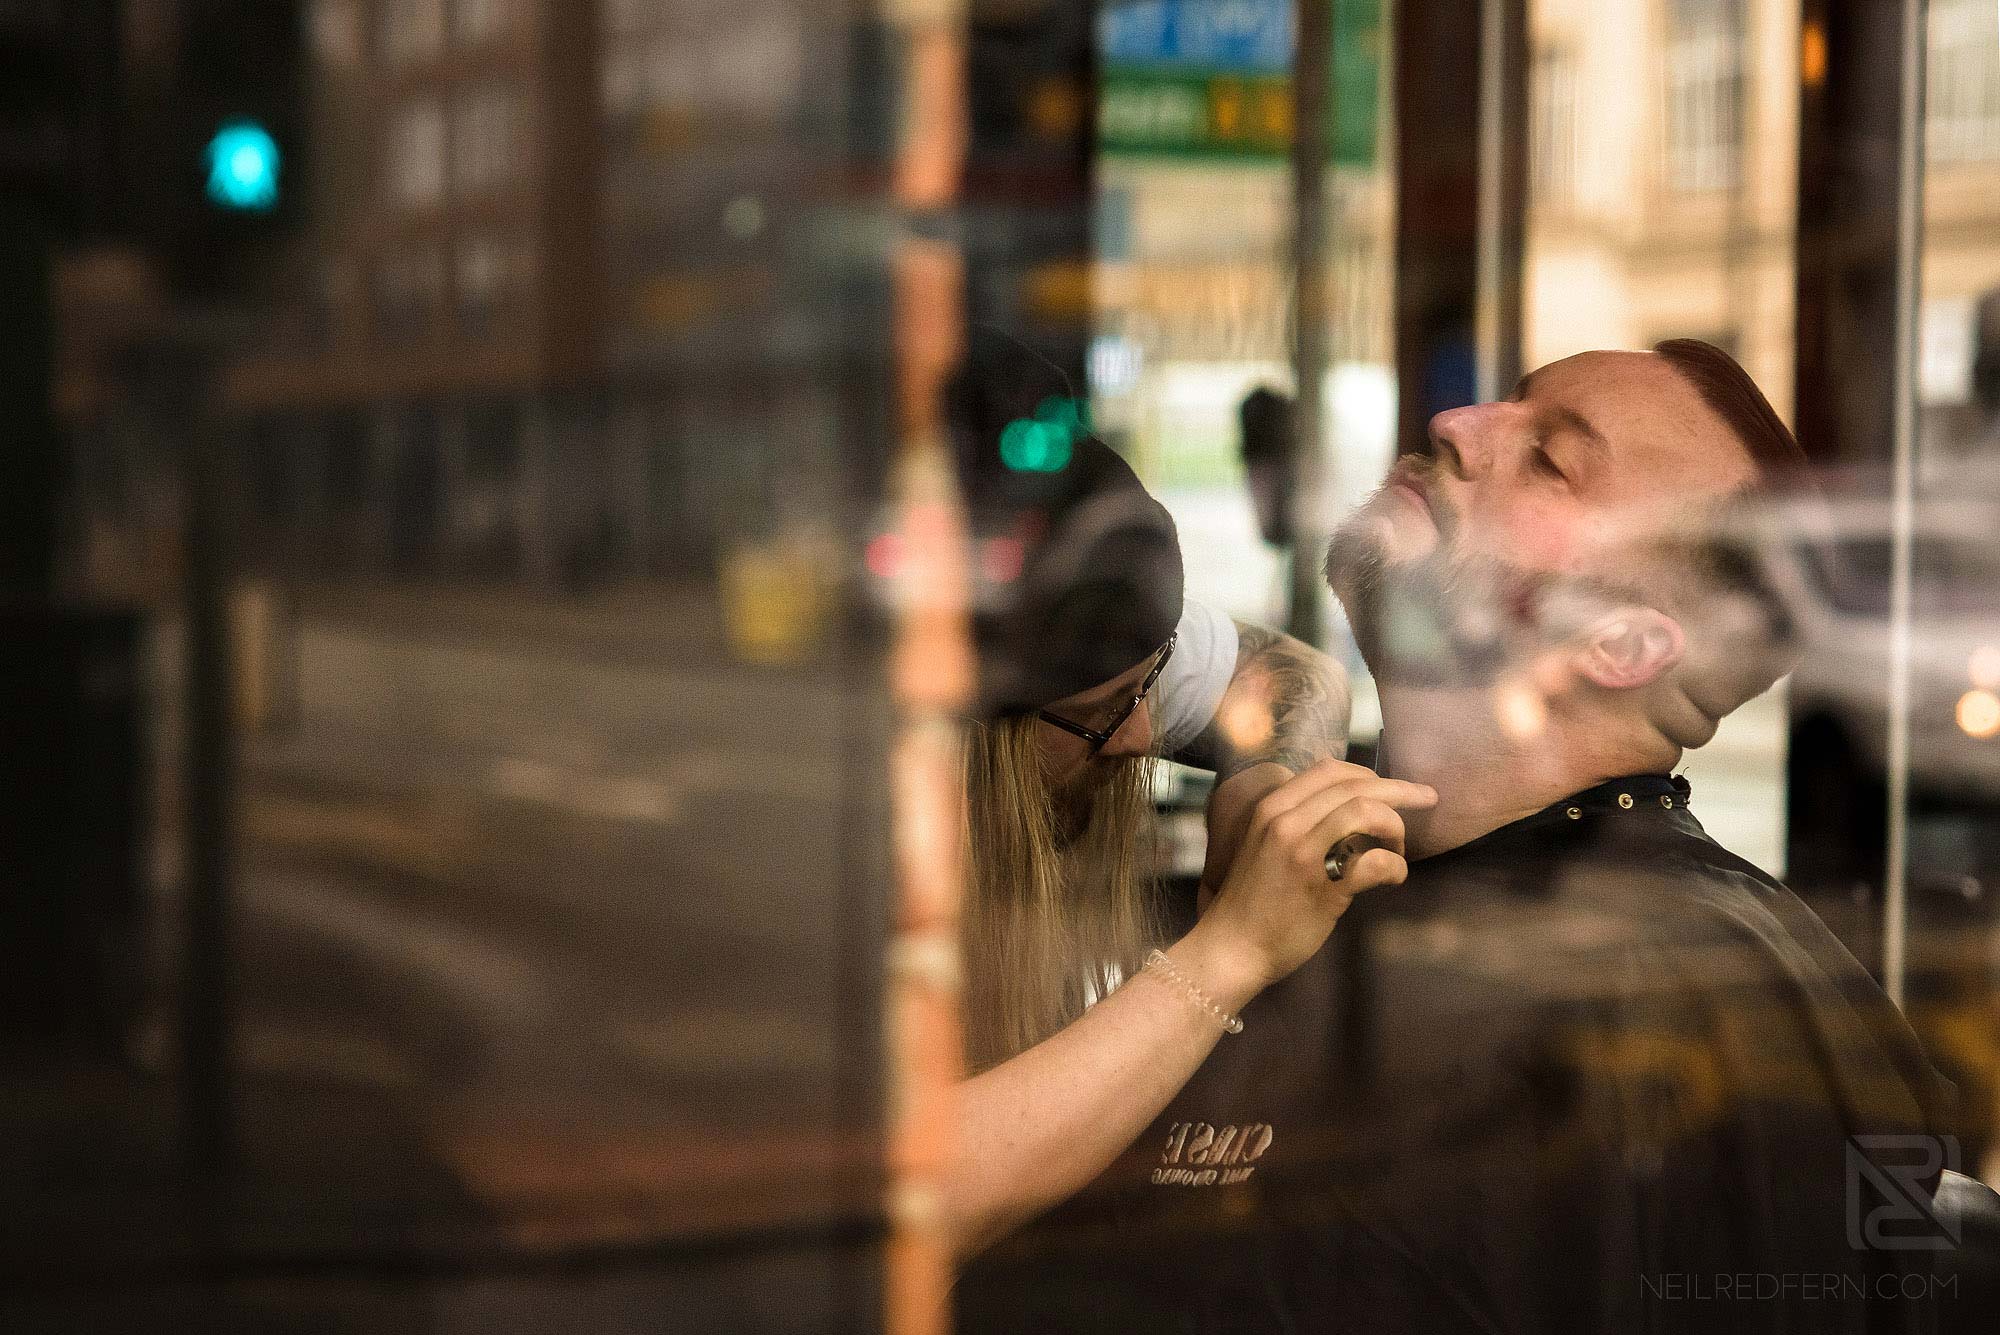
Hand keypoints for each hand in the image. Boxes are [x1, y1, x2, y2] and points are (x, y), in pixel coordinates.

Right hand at [1186, 758, 1436, 992]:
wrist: (1231, 948)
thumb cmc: (1253, 901)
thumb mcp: (1266, 845)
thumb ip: (1299, 822)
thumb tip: (1352, 809)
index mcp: (1272, 808)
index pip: (1330, 769)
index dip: (1369, 774)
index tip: (1394, 787)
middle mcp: (1285, 821)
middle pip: (1356, 785)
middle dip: (1400, 790)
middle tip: (1427, 799)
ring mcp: (1303, 853)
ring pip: (1366, 812)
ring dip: (1395, 827)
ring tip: (1398, 848)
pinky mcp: (1322, 888)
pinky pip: (1375, 862)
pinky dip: (1395, 867)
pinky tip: (1394, 878)